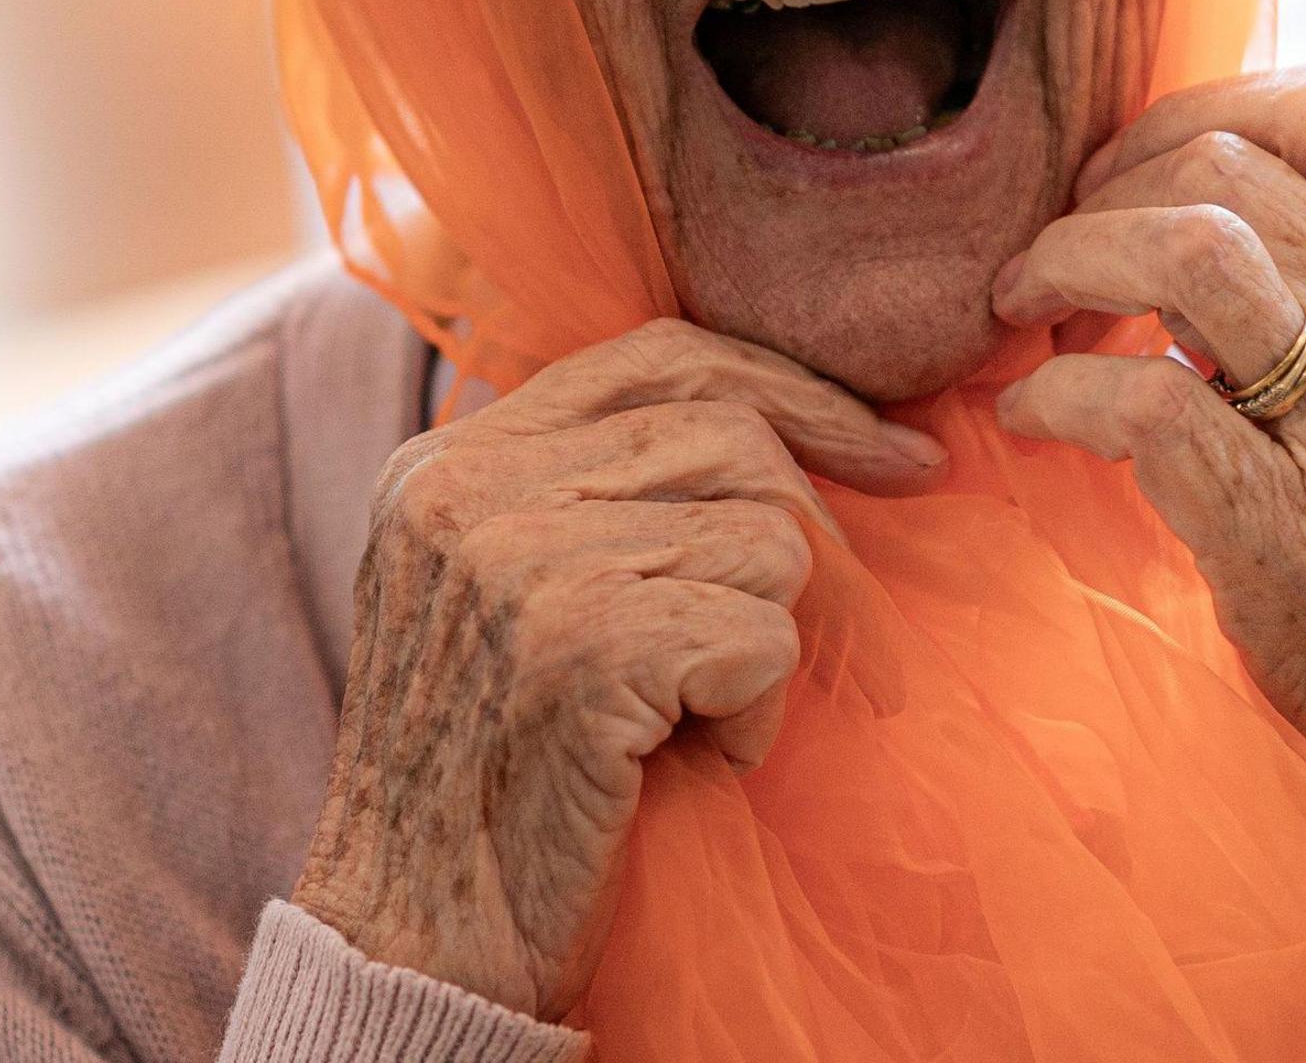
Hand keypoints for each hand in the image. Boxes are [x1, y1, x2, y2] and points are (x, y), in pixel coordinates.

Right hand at [291, 319, 946, 1016]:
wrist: (417, 949)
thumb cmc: (499, 783)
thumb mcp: (514, 601)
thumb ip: (600, 498)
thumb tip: (804, 427)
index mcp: (446, 461)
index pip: (660, 357)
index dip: (794, 391)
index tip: (888, 451)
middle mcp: (466, 490)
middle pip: (733, 438)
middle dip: (821, 535)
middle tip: (853, 638)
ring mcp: (516, 564)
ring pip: (767, 536)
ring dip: (773, 647)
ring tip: (699, 725)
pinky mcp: (578, 648)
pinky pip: (763, 636)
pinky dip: (757, 718)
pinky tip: (691, 765)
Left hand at [993, 69, 1305, 887]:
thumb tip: (1205, 199)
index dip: (1194, 109)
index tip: (1125, 166)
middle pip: (1226, 168)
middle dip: (1101, 193)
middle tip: (1052, 261)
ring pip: (1187, 249)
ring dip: (1069, 261)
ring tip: (1026, 311)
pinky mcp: (1288, 530)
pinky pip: (1143, 396)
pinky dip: (1058, 392)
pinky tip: (1036, 415)